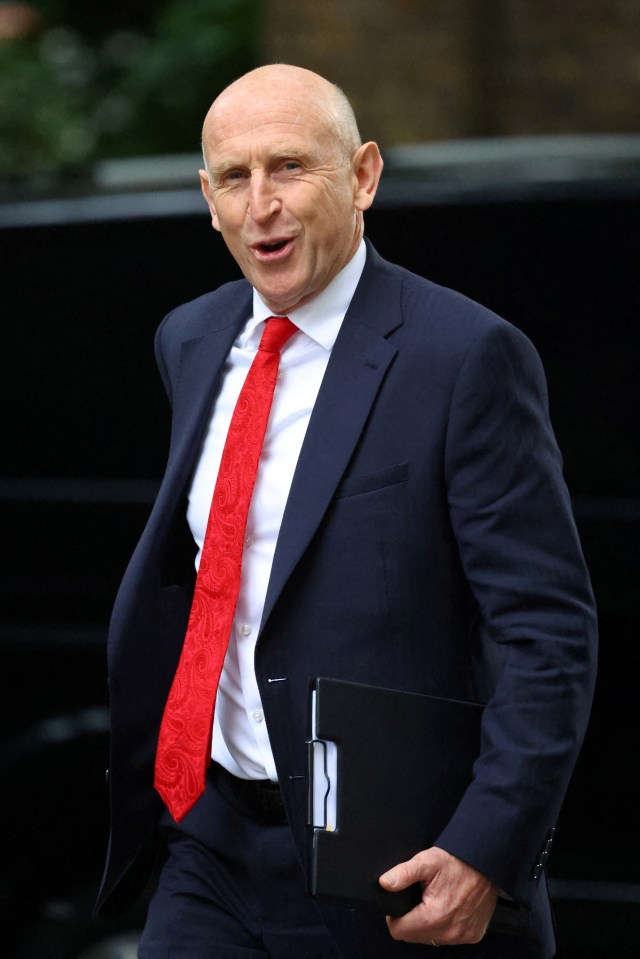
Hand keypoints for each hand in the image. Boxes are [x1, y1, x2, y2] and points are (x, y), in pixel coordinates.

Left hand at [379, 846, 498, 946]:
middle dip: (412, 919)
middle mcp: (449, 931)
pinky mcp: (472, 935)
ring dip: (428, 924)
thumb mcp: (427, 861)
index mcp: (434, 916)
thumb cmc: (458, 861)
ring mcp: (462, 936)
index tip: (401, 903)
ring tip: (434, 901)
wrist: (486, 863)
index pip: (399, 931)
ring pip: (430, 938)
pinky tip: (448, 907)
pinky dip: (444, 925)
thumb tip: (384, 883)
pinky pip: (448, 937)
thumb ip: (403, 873)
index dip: (394, 917)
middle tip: (420, 898)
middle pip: (413, 937)